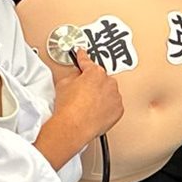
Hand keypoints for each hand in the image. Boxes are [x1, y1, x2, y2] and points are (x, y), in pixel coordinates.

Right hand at [36, 48, 123, 168]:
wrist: (73, 127)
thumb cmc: (69, 108)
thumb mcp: (63, 83)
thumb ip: (73, 75)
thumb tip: (77, 76)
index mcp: (95, 72)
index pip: (87, 61)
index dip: (82, 57)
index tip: (82, 54)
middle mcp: (109, 82)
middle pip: (100, 78)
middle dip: (92, 83)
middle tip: (81, 92)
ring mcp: (115, 97)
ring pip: (108, 91)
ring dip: (100, 95)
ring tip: (87, 105)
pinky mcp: (118, 110)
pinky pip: (112, 105)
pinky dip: (106, 107)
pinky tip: (94, 112)